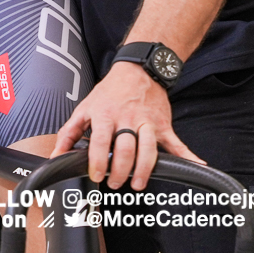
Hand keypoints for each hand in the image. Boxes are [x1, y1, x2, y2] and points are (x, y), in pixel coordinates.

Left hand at [53, 63, 202, 190]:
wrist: (138, 69)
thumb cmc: (110, 91)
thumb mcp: (85, 108)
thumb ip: (69, 133)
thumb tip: (55, 155)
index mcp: (105, 115)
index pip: (100, 141)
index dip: (97, 160)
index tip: (97, 175)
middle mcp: (127, 119)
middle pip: (125, 149)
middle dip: (121, 170)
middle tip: (116, 183)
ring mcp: (147, 122)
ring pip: (148, 148)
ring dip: (144, 169)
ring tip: (138, 183)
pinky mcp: (162, 125)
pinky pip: (175, 141)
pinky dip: (188, 154)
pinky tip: (197, 165)